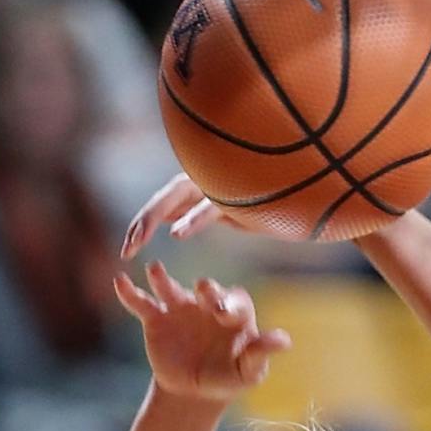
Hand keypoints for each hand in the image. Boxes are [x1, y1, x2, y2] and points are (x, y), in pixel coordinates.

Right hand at [113, 261, 289, 401]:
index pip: (235, 301)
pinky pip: (141, 303)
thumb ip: (261, 353)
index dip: (230, 305)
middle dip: (206, 289)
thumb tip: (284, 340)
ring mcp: (180, 307)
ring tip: (155, 271)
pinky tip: (120, 282)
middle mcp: (207, 302)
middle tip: (202, 290)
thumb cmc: (228, 379)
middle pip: (207, 290)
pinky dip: (129, 293)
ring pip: (171, 288)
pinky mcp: (155, 318)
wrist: (193, 392)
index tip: (224, 313)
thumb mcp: (248, 372)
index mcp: (234, 311)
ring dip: (163, 279)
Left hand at [122, 172, 253, 257]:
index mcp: (200, 185)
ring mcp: (221, 182)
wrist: (305, 197)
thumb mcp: (226, 211)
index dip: (141, 224)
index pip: (163, 203)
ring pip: (180, 195)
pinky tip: (178, 234)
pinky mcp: (239, 193)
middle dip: (142, 222)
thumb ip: (196, 209)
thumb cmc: (266, 205)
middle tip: (126, 251)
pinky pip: (212, 205)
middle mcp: (206, 178)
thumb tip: (171, 218)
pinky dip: (194, 218)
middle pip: (165, 197)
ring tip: (138, 241)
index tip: (125, 252)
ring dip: (156, 216)